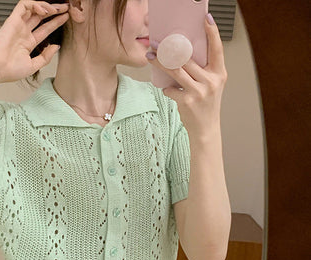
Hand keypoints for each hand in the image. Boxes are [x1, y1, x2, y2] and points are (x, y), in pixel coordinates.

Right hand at [0, 0, 69, 84]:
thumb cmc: (9, 70)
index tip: (66, 18)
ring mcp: (18, 25)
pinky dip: (35, 4)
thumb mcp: (33, 66)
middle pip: (41, 17)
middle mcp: (24, 32)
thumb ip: (45, 57)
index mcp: (28, 43)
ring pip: (34, 9)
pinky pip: (24, 5)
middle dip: (54, 11)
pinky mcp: (12, 20)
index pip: (45, 29)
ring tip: (56, 10)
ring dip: (46, 6)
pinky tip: (44, 10)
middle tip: (66, 8)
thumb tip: (56, 46)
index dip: (56, 22)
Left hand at [146, 15, 227, 138]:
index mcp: (219, 74)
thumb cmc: (206, 106)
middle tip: (158, 42)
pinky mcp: (187, 101)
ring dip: (160, 63)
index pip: (217, 49)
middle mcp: (211, 81)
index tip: (206, 20)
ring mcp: (199, 91)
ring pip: (176, 71)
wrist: (205, 129)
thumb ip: (202, 71)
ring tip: (151, 56)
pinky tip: (169, 91)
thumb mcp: (211, 85)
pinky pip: (171, 90)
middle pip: (187, 59)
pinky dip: (167, 90)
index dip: (213, 33)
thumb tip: (181, 55)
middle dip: (170, 49)